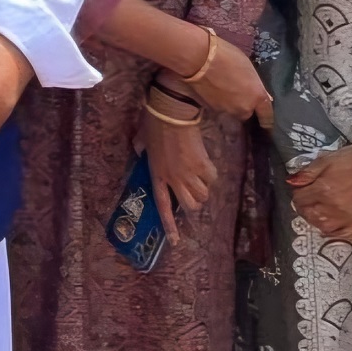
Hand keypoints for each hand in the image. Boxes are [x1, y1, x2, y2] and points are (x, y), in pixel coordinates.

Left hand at [139, 102, 215, 247]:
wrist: (171, 110)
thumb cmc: (154, 121)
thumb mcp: (141, 138)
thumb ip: (141, 148)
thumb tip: (139, 150)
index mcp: (157, 174)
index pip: (163, 205)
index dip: (169, 225)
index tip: (176, 242)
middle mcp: (174, 179)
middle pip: (190, 206)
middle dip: (193, 202)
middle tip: (192, 190)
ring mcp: (189, 174)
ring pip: (203, 196)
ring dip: (202, 188)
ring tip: (198, 175)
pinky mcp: (203, 164)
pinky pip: (212, 179)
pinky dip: (211, 175)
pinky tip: (205, 164)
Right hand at [181, 36, 273, 126]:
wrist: (199, 59)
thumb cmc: (226, 56)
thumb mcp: (247, 67)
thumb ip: (254, 84)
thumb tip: (256, 92)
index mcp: (257, 97)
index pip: (267, 116)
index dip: (267, 120)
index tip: (266, 122)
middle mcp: (245, 108)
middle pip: (248, 113)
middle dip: (245, 106)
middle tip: (239, 93)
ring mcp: (228, 111)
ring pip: (234, 111)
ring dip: (232, 104)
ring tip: (225, 90)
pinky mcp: (213, 110)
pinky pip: (221, 107)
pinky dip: (219, 101)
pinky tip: (214, 90)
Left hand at [289, 146, 351, 241]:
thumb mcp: (325, 160)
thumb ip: (307, 173)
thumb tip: (290, 182)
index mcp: (322, 189)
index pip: (300, 199)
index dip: (297, 196)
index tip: (299, 193)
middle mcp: (333, 206)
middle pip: (309, 214)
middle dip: (303, 209)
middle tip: (304, 205)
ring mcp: (347, 217)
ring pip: (323, 227)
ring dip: (315, 221)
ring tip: (314, 215)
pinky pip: (343, 235)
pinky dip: (333, 233)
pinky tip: (328, 228)